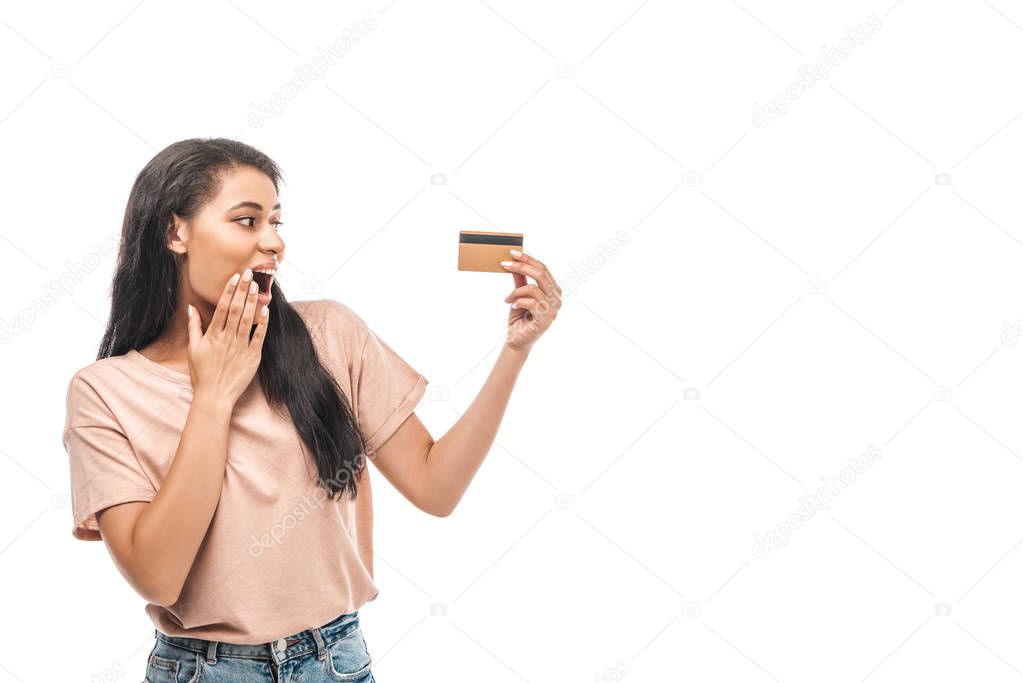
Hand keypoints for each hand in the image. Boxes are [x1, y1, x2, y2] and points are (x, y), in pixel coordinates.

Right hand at [186, 269, 269, 403]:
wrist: (214, 396)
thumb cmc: (202, 373)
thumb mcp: (193, 349)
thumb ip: (194, 327)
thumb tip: (191, 308)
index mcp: (212, 335)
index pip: (222, 307)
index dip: (229, 291)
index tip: (235, 277)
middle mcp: (227, 339)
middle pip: (236, 309)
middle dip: (243, 290)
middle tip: (249, 273)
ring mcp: (240, 348)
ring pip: (248, 320)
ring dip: (253, 302)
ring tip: (257, 286)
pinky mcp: (252, 357)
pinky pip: (259, 337)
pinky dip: (263, 323)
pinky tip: (266, 310)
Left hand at [501, 249, 561, 353]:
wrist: (517, 341)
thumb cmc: (520, 319)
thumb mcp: (519, 295)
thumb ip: (520, 280)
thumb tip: (515, 262)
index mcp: (553, 290)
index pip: (543, 269)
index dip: (528, 259)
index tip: (513, 253)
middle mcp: (557, 299)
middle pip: (541, 274)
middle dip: (522, 266)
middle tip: (505, 264)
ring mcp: (553, 310)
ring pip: (533, 288)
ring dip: (515, 292)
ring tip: (507, 299)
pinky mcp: (545, 319)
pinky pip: (530, 302)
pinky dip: (517, 302)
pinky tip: (513, 306)